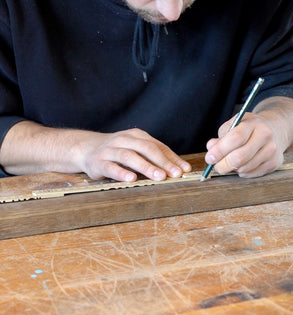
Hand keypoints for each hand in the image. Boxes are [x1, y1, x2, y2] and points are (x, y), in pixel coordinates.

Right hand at [76, 128, 190, 181]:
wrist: (86, 148)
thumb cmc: (118, 151)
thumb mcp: (136, 149)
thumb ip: (154, 156)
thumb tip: (178, 169)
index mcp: (137, 135)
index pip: (158, 146)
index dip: (172, 158)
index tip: (184, 170)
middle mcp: (125, 140)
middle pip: (147, 149)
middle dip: (163, 162)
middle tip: (175, 174)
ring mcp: (110, 150)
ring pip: (130, 157)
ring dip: (146, 167)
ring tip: (159, 176)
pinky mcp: (98, 162)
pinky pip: (111, 167)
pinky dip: (122, 173)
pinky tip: (131, 179)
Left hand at [204, 112, 284, 177]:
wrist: (275, 129)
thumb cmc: (249, 128)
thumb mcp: (234, 125)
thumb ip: (221, 137)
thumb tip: (211, 149)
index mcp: (253, 124)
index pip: (235, 138)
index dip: (220, 150)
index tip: (210, 158)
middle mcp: (265, 136)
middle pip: (240, 157)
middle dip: (223, 165)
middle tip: (216, 166)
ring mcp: (271, 150)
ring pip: (245, 168)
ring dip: (233, 169)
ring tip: (231, 162)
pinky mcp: (275, 162)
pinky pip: (252, 174)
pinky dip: (243, 172)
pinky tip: (243, 164)